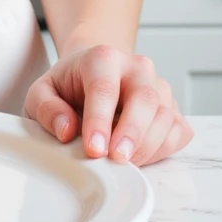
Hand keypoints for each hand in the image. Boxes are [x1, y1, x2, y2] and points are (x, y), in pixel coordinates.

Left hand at [22, 43, 193, 166]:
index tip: (94, 149)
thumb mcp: (43, 92)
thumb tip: (65, 129)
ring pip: (165, 117)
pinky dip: (163, 150)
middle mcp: (136, 67)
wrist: (97, 72)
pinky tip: (140, 156)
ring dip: (146, 147)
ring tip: (122, 163)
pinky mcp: (173, 108)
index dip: (100, 120)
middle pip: (145, 98)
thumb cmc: (69, 86)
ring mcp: (159, 86)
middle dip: (133, 133)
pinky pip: (178, 132)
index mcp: (102, 57)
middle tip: (118, 160)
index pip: (104, 88)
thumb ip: (46, 108)